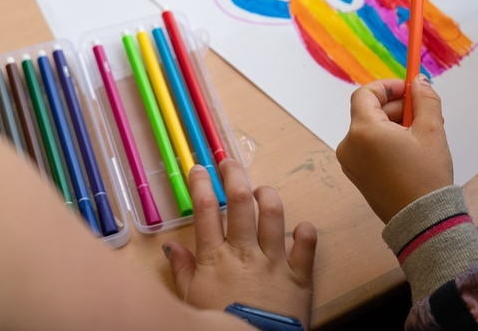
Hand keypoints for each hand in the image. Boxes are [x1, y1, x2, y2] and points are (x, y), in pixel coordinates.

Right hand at [165, 159, 316, 329]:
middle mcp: (244, 253)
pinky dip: (306, 232)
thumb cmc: (219, 327)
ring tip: (262, 190)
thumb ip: (181, 271)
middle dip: (234, 175)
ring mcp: (273, 261)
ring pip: (273, 214)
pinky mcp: (298, 275)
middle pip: (240, 201)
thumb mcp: (191, 301)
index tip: (199, 169)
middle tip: (229, 163)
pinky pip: (307, 244)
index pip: (205, 211)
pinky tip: (302, 226)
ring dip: (268, 196)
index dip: (201, 185)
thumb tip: (170, 247)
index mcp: (215, 259)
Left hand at [336, 76, 453, 223]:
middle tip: (423, 112)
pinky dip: (386, 141)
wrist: (421, 221)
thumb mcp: (432, 131)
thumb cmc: (426, 176)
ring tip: (421, 135)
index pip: (366, 94)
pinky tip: (410, 150)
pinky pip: (368, 147)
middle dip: (396, 107)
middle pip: (368, 111)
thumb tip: (419, 81)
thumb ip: (425, 99)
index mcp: (363, 131)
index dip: (388, 87)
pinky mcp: (357, 175)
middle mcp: (349, 145)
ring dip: (394, 124)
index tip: (409, 89)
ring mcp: (350, 163)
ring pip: (370, 130)